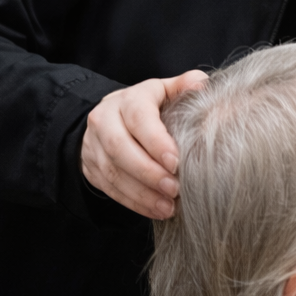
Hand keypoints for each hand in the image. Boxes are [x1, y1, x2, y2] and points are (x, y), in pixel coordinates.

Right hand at [81, 70, 208, 218]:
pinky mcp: (93, 169)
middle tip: (175, 188)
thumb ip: (182, 87)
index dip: (155, 141)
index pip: (137, 118)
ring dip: (142, 193)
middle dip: (148, 172)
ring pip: (113, 172)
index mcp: (127, 100)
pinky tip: (156, 211)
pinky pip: (111, 189)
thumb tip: (202, 84)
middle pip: (119, 148)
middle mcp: (105, 120)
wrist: (107, 120)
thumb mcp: (162, 92)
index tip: (175, 161)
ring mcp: (94, 146)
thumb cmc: (145, 107)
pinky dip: (135, 203)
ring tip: (168, 206)